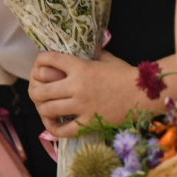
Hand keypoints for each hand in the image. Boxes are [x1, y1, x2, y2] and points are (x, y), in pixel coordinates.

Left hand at [28, 51, 147, 138]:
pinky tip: (53, 124)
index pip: (49, 60)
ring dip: (41, 108)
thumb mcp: (106, 58)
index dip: (40, 60)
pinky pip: (63, 130)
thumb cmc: (125, 74)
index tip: (40, 63)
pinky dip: (54, 128)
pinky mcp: (88, 123)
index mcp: (81, 67)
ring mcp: (82, 106)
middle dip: (34, 90)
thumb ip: (91, 53)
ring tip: (43, 107)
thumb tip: (83, 47)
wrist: (142, 93)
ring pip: (48, 109)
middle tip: (37, 91)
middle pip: (41, 89)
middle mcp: (77, 86)